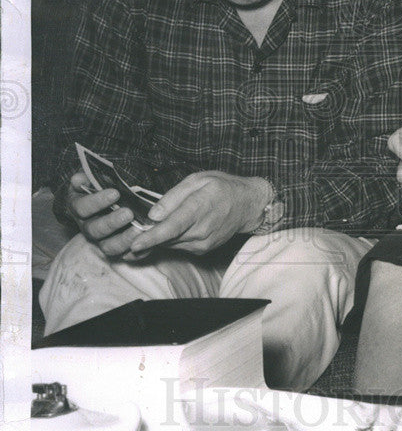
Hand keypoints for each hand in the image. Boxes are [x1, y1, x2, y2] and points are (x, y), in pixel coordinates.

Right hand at [66, 170, 142, 257]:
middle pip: (95, 230)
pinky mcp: (117, 249)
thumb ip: (89, 176)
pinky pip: (125, 256)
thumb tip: (78, 179)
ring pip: (108, 247)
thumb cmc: (104, 184)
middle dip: (112, 222)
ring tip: (139, 230)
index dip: (96, 201)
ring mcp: (102, 240)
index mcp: (79, 207)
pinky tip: (147, 244)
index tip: (115, 193)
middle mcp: (88, 226)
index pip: (82, 207)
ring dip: (124, 240)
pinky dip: (136, 253)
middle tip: (129, 213)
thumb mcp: (95, 176)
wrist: (114, 198)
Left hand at [126, 172, 272, 256]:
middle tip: (126, 234)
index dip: (152, 237)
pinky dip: (169, 240)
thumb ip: (173, 196)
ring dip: (156, 240)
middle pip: (166, 239)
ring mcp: (203, 243)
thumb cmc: (222, 187)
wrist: (248, 205)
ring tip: (144, 231)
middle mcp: (201, 230)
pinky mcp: (202, 250)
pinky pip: (178, 246)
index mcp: (199, 208)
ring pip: (170, 244)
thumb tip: (153, 214)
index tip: (134, 244)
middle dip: (145, 239)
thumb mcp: (197, 180)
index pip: (172, 227)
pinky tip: (167, 230)